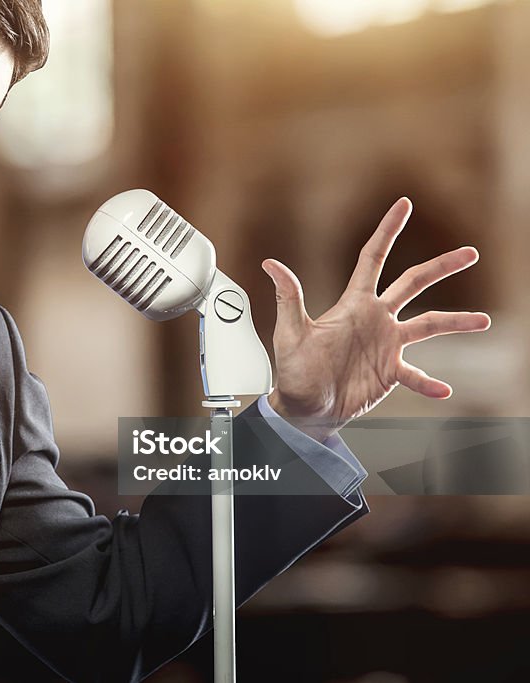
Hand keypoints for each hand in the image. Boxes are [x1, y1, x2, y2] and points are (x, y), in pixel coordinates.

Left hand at [263, 197, 490, 441]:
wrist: (303, 406)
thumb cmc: (294, 370)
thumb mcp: (290, 333)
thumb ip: (288, 298)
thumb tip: (270, 263)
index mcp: (353, 303)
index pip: (374, 258)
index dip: (387, 230)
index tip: (403, 204)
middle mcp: (376, 318)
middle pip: (414, 283)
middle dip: (441, 266)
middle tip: (470, 253)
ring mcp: (387, 345)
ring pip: (430, 325)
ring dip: (456, 322)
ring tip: (483, 321)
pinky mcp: (391, 373)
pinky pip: (416, 375)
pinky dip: (429, 382)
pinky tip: (444, 389)